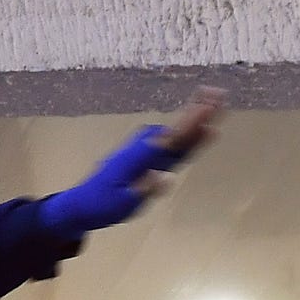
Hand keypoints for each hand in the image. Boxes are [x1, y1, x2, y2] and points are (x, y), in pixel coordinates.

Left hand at [40, 88, 227, 235]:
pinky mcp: (144, 158)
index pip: (171, 139)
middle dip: (197, 113)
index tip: (208, 110)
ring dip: (192, 120)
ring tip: (211, 104)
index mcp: (139, 158)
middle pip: (176, 130)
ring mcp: (143, 152)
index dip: (190, 125)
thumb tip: (163, 177)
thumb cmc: (101, 206)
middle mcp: (143, 150)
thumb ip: (144, 189)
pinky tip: (196, 130)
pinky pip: (170, 145)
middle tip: (218, 93)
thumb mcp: (123, 204)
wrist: (82, 204)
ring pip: (174, 134)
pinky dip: (185, 136)